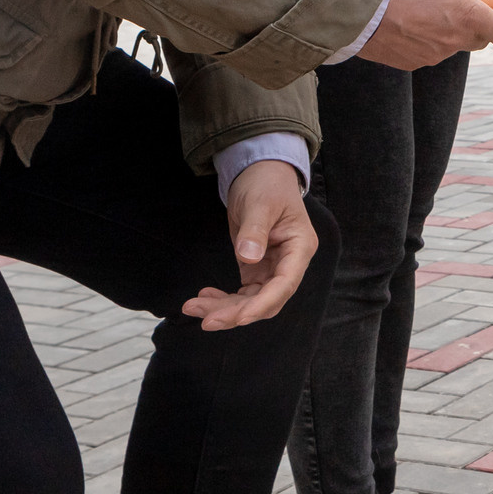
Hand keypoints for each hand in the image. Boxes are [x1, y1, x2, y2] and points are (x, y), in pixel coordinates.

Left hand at [182, 160, 318, 329]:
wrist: (259, 174)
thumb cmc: (266, 184)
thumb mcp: (260, 203)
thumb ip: (255, 230)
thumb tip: (248, 257)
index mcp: (300, 248)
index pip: (284, 284)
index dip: (262, 304)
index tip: (239, 318)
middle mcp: (290, 264)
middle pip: (267, 300)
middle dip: (236, 313)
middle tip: (204, 319)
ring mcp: (273, 268)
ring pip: (252, 301)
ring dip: (225, 309)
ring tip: (193, 307)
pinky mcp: (257, 269)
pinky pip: (242, 294)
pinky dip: (223, 300)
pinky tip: (204, 297)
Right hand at [360, 0, 492, 68]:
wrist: (355, 4)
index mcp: (469, 16)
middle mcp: (455, 41)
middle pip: (478, 39)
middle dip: (473, 24)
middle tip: (453, 3)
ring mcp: (433, 55)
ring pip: (451, 45)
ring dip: (445, 31)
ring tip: (419, 8)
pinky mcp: (412, 63)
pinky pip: (427, 52)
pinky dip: (422, 40)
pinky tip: (404, 22)